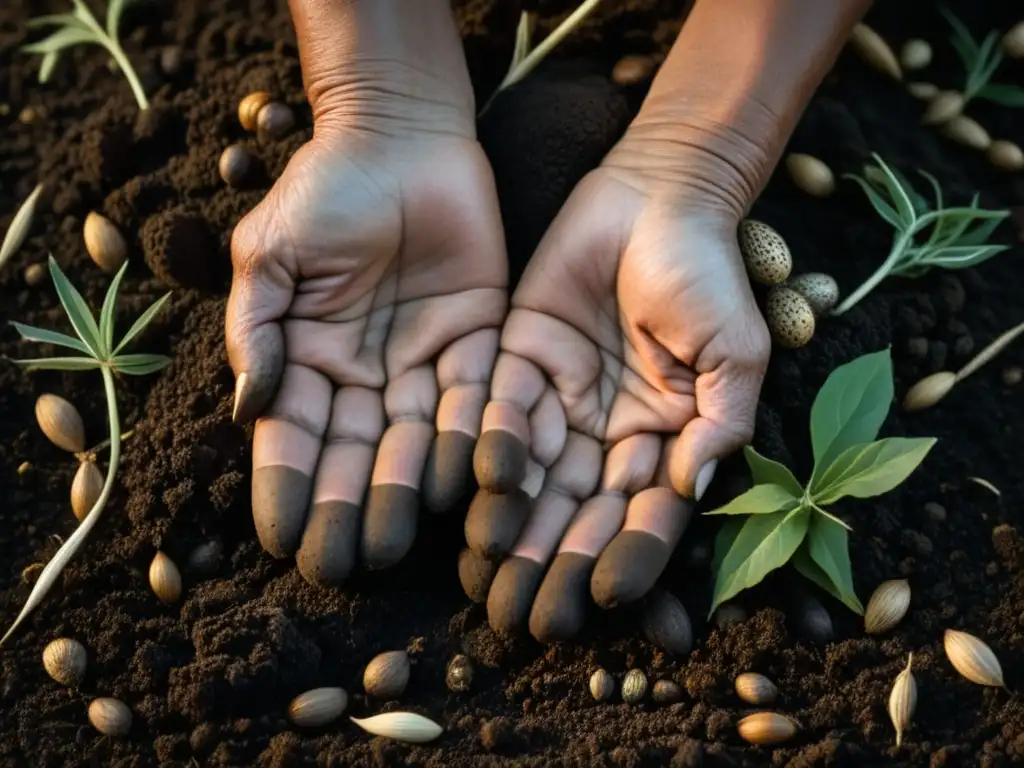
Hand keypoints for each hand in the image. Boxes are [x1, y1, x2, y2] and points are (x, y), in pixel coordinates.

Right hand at [226, 116, 506, 584]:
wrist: (402, 137)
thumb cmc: (325, 189)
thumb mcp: (273, 253)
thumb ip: (257, 328)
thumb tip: (248, 409)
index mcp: (310, 360)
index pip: (294, 437)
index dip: (286, 486)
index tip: (279, 538)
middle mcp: (367, 377)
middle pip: (357, 453)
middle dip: (347, 507)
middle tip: (343, 563)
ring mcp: (424, 364)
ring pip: (417, 439)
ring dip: (405, 489)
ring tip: (395, 539)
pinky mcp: (480, 343)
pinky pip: (478, 398)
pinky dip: (472, 437)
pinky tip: (466, 480)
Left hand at [459, 145, 769, 641]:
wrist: (657, 194)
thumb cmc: (707, 270)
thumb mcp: (735, 348)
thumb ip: (721, 419)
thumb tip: (693, 487)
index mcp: (664, 437)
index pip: (644, 513)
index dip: (627, 556)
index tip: (606, 598)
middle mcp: (608, 431)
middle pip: (580, 511)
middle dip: (556, 563)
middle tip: (528, 618)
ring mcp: (562, 399)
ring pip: (535, 478)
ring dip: (516, 528)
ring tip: (493, 576)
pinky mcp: (519, 362)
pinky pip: (502, 413)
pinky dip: (494, 450)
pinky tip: (482, 489)